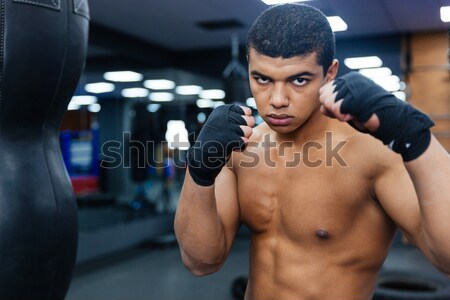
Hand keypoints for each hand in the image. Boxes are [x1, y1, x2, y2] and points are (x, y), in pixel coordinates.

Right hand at [187, 104, 253, 185]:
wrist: (202, 156)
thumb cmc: (216, 140)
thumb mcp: (224, 123)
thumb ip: (238, 118)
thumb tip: (252, 119)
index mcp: (222, 109)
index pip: (247, 112)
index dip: (245, 123)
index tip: (234, 129)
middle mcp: (223, 115)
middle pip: (250, 121)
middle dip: (245, 131)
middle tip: (233, 137)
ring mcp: (225, 127)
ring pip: (248, 131)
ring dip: (243, 139)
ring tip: (232, 142)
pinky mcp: (227, 139)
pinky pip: (245, 142)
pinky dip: (240, 147)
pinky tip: (232, 148)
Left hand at [319, 72, 433, 160]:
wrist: (391, 121)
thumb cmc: (370, 117)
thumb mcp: (348, 110)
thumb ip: (334, 108)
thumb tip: (321, 107)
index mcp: (350, 80)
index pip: (325, 91)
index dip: (331, 104)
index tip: (346, 109)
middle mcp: (351, 79)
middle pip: (323, 96)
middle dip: (332, 109)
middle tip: (349, 113)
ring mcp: (353, 86)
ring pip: (328, 101)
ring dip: (337, 113)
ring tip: (352, 114)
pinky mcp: (354, 94)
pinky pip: (335, 108)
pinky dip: (341, 116)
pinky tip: (352, 116)